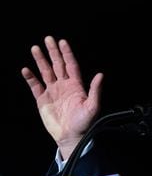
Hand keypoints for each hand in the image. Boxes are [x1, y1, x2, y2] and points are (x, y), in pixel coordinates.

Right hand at [21, 36, 102, 158]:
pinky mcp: (43, 100)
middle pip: (58, 65)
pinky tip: (26, 70)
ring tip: (35, 48)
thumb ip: (95, 90)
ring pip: (46, 72)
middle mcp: (64, 86)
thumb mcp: (93, 106)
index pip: (71, 65)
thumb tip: (100, 75)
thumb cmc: (84, 123)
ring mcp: (53, 92)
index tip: (62, 42)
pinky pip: (35, 86)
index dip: (67, 53)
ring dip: (41, 61)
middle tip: (48, 39)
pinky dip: (31, 78)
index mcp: (76, 86)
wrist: (71, 137)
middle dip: (53, 52)